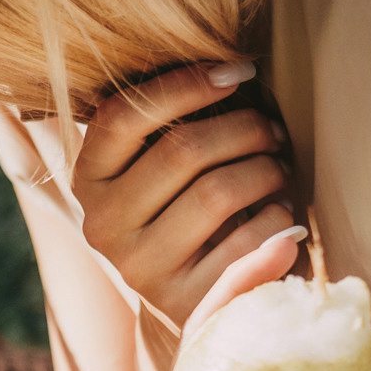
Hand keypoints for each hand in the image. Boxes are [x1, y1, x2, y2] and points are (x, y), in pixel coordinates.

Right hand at [72, 61, 294, 326]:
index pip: (124, 116)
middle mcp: (102, 225)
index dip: (186, 85)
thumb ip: (167, 123)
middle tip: (273, 131)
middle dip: (244, 128)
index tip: (240, 71)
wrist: (188, 299)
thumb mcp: (154, 169)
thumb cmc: (180, 210)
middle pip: (182, 150)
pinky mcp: (184, 301)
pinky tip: (281, 214)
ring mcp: (140, 267)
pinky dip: (277, 218)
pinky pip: (247, 241)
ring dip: (265, 170)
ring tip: (279, 168)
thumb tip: (231, 69)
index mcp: (88, 180)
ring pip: (218, 191)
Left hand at [165, 226, 370, 370]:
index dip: (218, 302)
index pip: (190, 358)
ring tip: (326, 276)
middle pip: (218, 331)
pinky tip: (347, 299)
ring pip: (256, 332)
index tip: (269, 267)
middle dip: (246, 278)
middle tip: (291, 241)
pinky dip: (319, 320)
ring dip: (285, 295)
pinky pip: (296, 346)